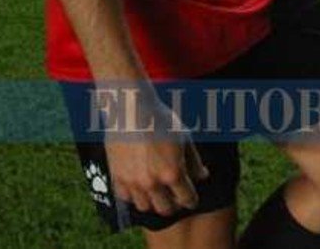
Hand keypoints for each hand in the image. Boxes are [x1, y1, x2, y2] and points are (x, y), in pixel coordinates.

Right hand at [104, 89, 209, 217]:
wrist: (130, 109)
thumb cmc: (160, 120)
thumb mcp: (184, 137)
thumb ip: (194, 161)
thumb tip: (202, 177)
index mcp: (172, 172)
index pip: (186, 199)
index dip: (191, 200)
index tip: (191, 199)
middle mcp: (152, 182)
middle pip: (165, 209)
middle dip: (173, 205)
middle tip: (175, 197)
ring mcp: (133, 182)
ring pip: (144, 206)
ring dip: (153, 202)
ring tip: (157, 192)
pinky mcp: (117, 177)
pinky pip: (126, 197)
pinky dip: (133, 195)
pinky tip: (139, 185)